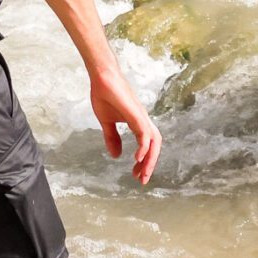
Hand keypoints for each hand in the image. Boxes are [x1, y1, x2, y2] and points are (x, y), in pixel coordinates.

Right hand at [89, 66, 160, 184]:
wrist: (102, 77)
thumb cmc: (105, 95)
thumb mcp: (107, 122)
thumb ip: (112, 138)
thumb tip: (116, 155)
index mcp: (137, 123)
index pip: (147, 145)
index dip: (144, 161)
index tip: (136, 175)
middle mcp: (143, 120)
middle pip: (155, 145)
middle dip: (150, 164)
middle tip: (141, 180)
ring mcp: (140, 116)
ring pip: (153, 140)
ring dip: (149, 159)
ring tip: (142, 173)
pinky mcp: (135, 113)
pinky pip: (144, 132)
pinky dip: (144, 146)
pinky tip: (138, 157)